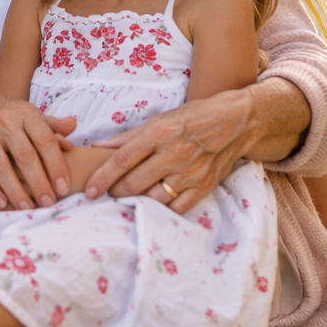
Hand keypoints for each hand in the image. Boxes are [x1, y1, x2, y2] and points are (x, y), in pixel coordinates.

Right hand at [0, 86, 76, 209]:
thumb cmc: (8, 116)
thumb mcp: (30, 115)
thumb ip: (53, 125)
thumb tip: (73, 127)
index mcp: (24, 112)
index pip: (44, 139)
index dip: (56, 165)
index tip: (63, 187)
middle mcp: (3, 121)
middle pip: (24, 155)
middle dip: (38, 182)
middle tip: (48, 203)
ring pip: (1, 166)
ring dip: (15, 190)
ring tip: (28, 207)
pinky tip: (1, 202)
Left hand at [83, 90, 257, 212]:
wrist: (236, 121)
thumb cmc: (193, 118)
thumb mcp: (160, 120)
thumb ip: (128, 137)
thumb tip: (98, 146)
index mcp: (159, 133)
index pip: (122, 159)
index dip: (102, 177)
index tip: (90, 190)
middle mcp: (174, 154)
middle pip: (135, 182)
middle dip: (116, 192)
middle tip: (108, 194)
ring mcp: (190, 173)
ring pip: (154, 198)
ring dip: (136, 201)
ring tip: (127, 199)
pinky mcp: (204, 186)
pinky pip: (177, 207)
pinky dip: (161, 209)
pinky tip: (152, 205)